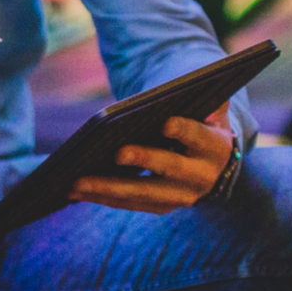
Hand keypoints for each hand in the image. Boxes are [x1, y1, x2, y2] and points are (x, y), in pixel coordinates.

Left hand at [69, 105, 233, 214]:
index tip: (166, 122)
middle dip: (144, 159)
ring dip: (108, 188)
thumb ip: (201, 94)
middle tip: (117, 153)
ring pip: (143, 193)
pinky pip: (130, 203)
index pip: (199, 136)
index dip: (184, 130)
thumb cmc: (198, 123)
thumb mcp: (207, 107)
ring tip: (77, 181)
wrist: (210, 162)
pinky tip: (75, 191)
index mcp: (215, 146)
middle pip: (170, 168)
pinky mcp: (161, 206)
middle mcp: (202, 176)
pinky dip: (102, 197)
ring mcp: (181, 196)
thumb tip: (187, 84)